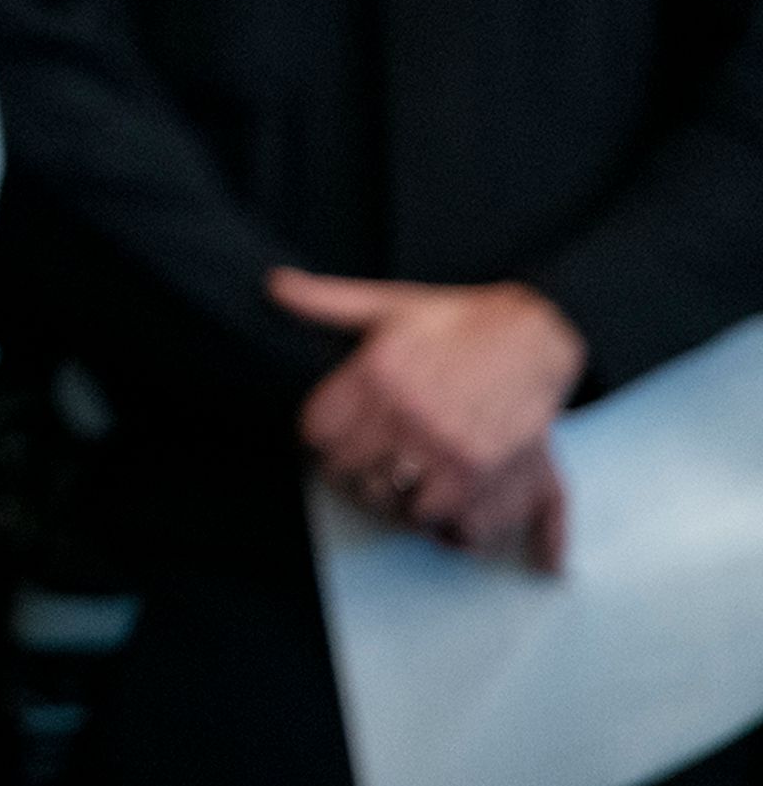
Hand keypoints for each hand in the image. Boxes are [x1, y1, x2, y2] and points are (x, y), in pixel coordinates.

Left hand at [268, 270, 582, 567]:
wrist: (536, 334)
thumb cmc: (456, 321)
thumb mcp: (387, 305)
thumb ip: (325, 302)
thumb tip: (272, 286)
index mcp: (376, 374)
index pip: (317, 436)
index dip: (318, 443)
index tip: (330, 441)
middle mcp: (410, 415)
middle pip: (354, 478)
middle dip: (354, 476)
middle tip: (366, 466)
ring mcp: (450, 448)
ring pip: (399, 507)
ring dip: (398, 502)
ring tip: (404, 482)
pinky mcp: (487, 473)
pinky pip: (449, 523)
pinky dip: (443, 523)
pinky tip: (442, 500)